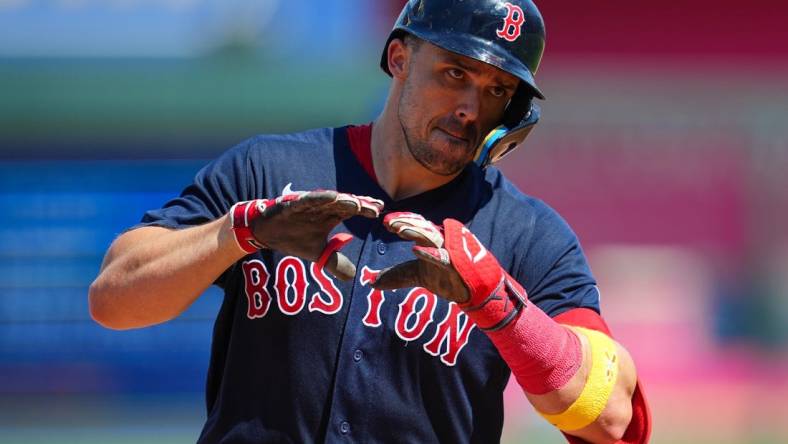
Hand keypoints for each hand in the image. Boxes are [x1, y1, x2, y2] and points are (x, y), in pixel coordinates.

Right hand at [231, 189, 383, 280]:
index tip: (380, 212)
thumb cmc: (294, 238)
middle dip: (359, 204)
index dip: (365, 210)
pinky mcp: (292, 205)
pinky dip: (319, 198)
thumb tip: (352, 277)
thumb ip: (334, 262)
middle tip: (375, 207)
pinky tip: (331, 197)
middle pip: (344, 203)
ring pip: (329, 201)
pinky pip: (307, 201)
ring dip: (343, 200)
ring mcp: (308, 205)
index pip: (352, 211)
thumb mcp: (318, 254)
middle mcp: (322, 207)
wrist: (267, 233)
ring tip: (356, 203)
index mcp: (330, 216)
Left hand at [373, 212, 527, 330]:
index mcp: (433, 239)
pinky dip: (430, 253)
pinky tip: (416, 251)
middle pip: (422, 227)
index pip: (416, 225)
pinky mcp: (458, 264)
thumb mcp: (417, 276)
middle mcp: (443, 240)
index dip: (402, 221)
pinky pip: (443, 257)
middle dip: (405, 222)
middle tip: (388, 223)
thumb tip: (371, 283)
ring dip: (415, 231)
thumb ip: (397, 276)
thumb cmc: (447, 279)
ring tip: (399, 230)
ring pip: (432, 237)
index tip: (384, 222)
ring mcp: (452, 251)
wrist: (474, 294)